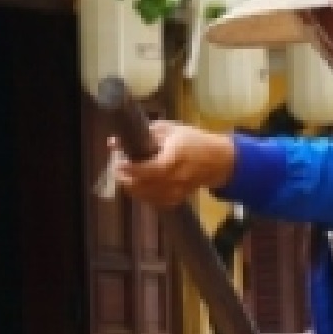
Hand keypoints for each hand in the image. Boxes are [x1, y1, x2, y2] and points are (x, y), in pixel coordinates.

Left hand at [112, 120, 237, 210]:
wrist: (219, 160)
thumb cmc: (193, 140)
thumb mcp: (170, 130)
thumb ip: (143, 135)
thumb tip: (114, 142)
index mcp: (177, 155)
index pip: (153, 168)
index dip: (133, 169)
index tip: (118, 163)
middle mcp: (179, 175)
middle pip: (149, 185)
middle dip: (128, 180)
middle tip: (118, 170)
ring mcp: (181, 189)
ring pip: (152, 197)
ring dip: (134, 190)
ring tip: (126, 179)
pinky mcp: (180, 197)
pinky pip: (160, 203)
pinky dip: (147, 198)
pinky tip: (140, 189)